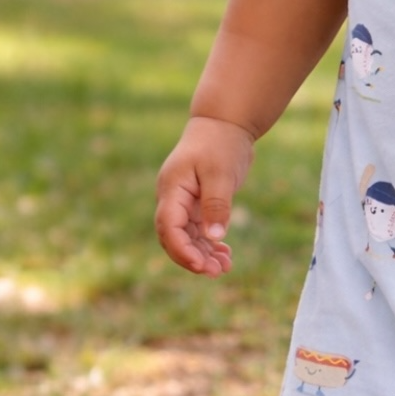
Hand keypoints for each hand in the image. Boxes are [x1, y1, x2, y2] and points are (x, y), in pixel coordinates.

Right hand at [155, 116, 255, 276]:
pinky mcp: (197, 203)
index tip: (201, 266)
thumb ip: (216, 205)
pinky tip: (225, 254)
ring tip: (225, 267)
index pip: (169, 227)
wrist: (225, 124)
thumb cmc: (221, 144)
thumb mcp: (220, 174)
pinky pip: (198, 229)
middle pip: (175, 237)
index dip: (182, 250)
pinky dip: (210, 243)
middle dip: (193, 258)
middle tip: (217, 272)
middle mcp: (173, 198)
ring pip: (188, 236)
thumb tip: (213, 238)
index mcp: (172, 189)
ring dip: (204, 253)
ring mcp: (184, 201)